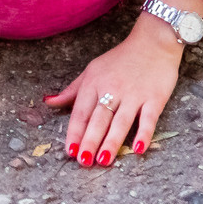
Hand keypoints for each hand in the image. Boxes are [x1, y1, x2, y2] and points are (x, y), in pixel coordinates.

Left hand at [45, 13, 184, 165]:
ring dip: (112, 141)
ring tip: (104, 160)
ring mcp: (134, 94)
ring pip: (121, 121)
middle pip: (99, 119)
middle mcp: (112, 89)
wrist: (153, 42)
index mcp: (94, 83)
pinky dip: (144, 133)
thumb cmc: (120, 59)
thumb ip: (72, 90)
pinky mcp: (154, 98)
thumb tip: (48, 101)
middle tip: (84, 162)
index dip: (75, 132)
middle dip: (90, 141)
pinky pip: (148, 118)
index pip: (81, 112)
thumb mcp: (92, 70)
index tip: (70, 151)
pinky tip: (138, 148)